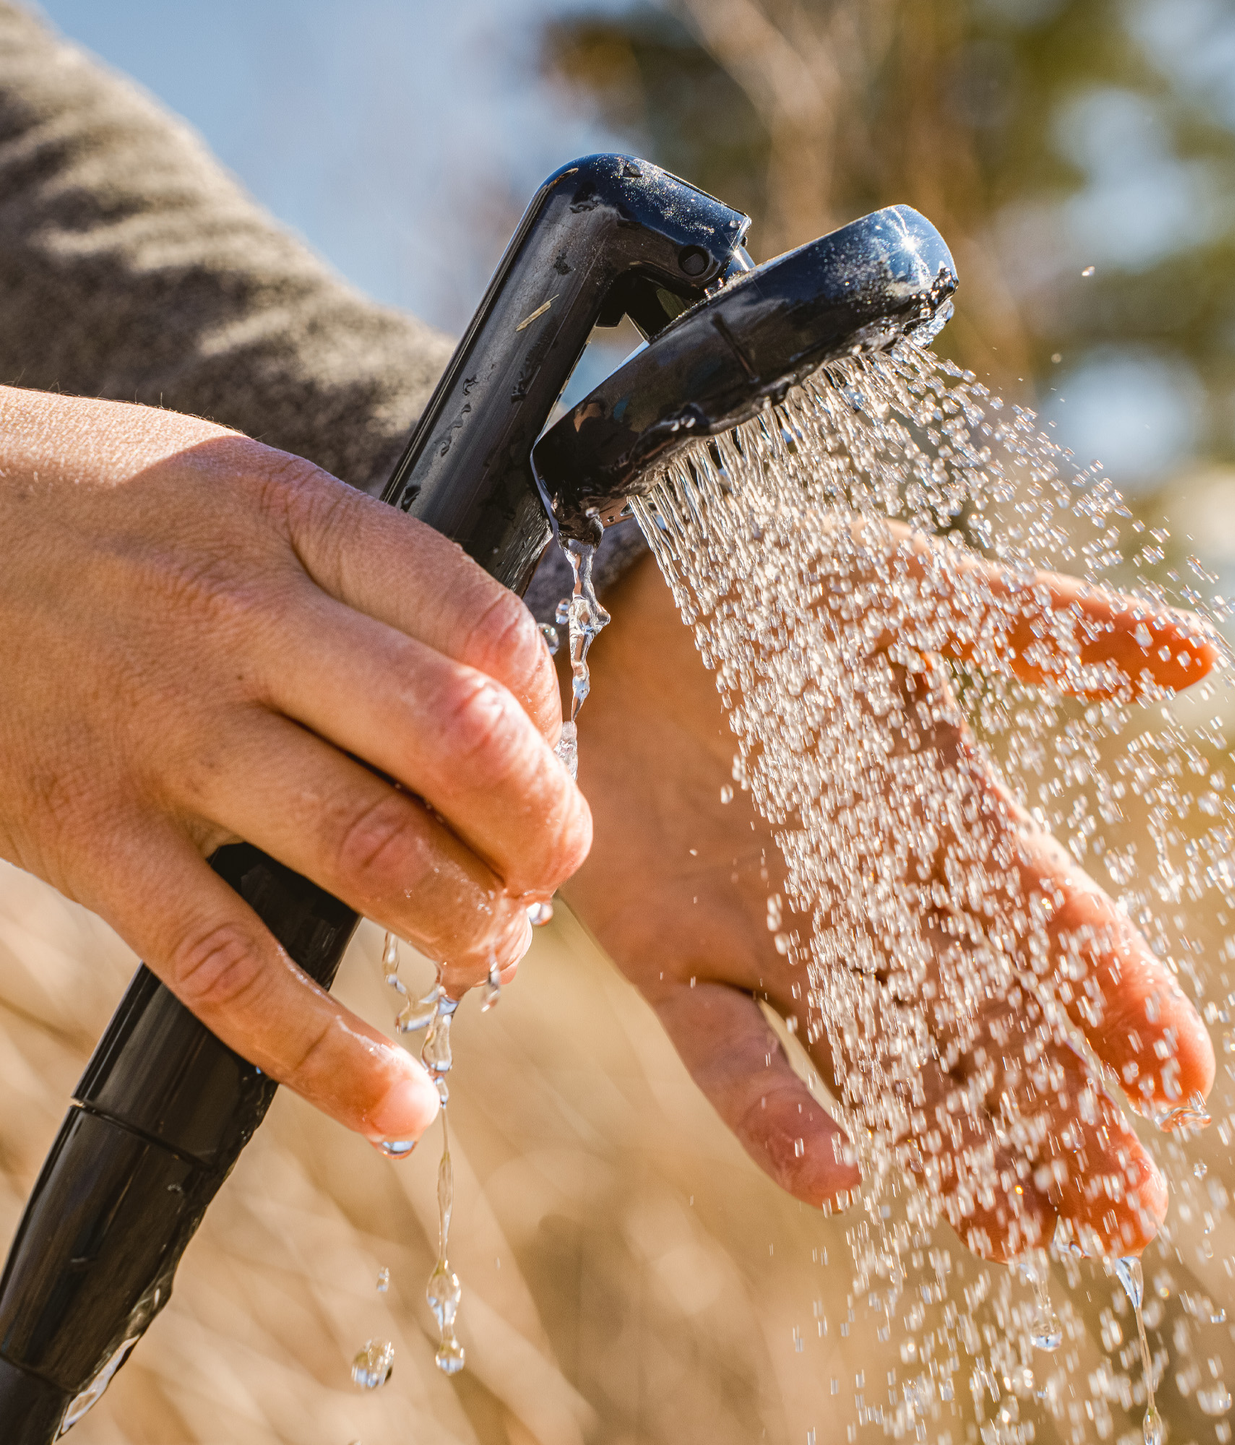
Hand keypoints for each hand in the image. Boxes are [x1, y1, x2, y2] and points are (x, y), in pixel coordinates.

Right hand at [0, 387, 588, 1144]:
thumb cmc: (91, 514)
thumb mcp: (237, 488)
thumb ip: (361, 572)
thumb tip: (500, 700)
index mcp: (295, 517)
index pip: (486, 626)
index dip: (554, 718)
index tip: (550, 767)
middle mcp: (241, 617)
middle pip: (456, 741)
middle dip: (539, 832)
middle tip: (549, 876)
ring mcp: (162, 727)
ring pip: (369, 850)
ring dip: (465, 927)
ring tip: (486, 956)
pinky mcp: (84, 829)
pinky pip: (230, 963)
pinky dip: (327, 1053)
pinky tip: (396, 1102)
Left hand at [566, 548, 1214, 1259]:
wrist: (609, 601)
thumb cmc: (765, 585)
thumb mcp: (909, 590)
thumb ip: (1038, 625)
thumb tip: (1201, 663)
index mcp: (940, 817)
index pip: (1050, 923)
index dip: (1116, 999)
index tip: (1184, 1080)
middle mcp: (870, 897)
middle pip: (982, 1023)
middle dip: (1056, 1114)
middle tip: (1129, 1214)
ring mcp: (771, 937)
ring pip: (876, 1062)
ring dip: (946, 1142)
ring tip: (1021, 1230)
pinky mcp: (672, 956)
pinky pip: (727, 1052)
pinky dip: (773, 1113)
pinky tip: (836, 1177)